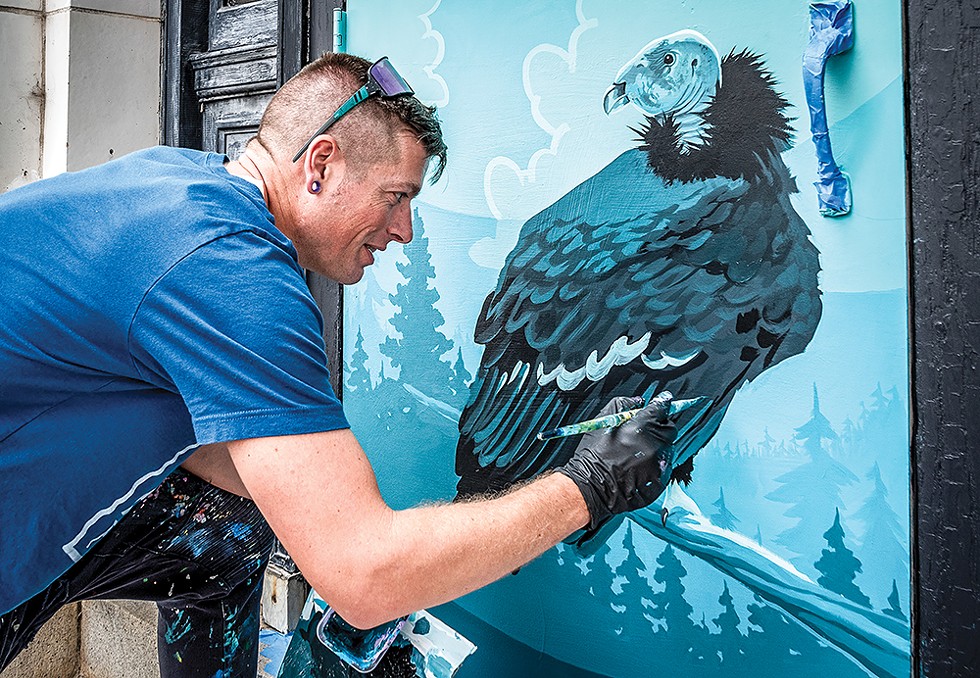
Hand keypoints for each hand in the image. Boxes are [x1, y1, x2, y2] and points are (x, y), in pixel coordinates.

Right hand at [557, 393, 675, 532]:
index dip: (662, 405)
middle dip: (660, 426)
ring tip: (638, 452)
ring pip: (668, 448)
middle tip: (645, 431)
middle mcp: (653, 445)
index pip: (661, 409)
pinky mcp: (660, 480)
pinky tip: (640, 466)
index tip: (664, 402)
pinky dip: (657, 463)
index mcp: (640, 428)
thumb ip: (623, 405)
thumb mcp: (602, 422)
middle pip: (669, 428)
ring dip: (659, 445)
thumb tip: (638, 402)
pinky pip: (666, 466)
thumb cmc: (593, 456)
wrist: (591, 486)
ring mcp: (658, 464)